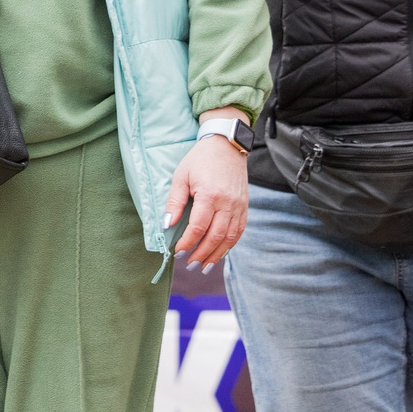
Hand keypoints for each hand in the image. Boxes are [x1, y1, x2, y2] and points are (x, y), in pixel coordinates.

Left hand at [164, 113, 249, 270]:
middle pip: (216, 236)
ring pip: (231, 237)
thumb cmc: (200, 160)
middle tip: (189, 265)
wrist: (227, 145)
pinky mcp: (245, 206)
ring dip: (217, 254)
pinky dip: (230, 244)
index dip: (188, 242)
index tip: (178, 252)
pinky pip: (240, 230)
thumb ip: (174, 202)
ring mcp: (240, 205)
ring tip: (204, 266)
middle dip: (202, 253)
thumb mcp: (181, 177)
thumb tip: (166, 224)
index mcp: (210, 195)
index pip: (199, 227)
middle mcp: (228, 203)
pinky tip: (220, 253)